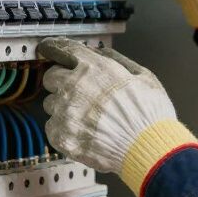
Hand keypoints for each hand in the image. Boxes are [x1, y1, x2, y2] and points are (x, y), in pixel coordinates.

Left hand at [38, 38, 197, 196]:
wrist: (149, 149)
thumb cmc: (150, 114)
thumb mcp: (143, 76)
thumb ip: (116, 60)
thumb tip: (98, 54)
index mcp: (95, 68)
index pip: (64, 49)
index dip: (53, 47)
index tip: (47, 48)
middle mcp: (74, 86)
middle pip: (51, 77)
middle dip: (62, 82)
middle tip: (79, 93)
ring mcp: (65, 112)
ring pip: (51, 104)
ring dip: (65, 107)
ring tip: (89, 118)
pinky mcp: (60, 136)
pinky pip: (53, 127)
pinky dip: (65, 129)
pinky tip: (86, 132)